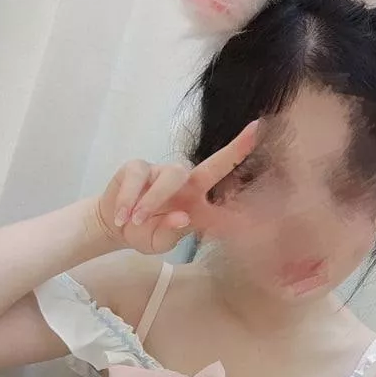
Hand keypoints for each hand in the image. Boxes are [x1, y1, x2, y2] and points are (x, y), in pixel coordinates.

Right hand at [93, 120, 258, 254]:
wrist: (114, 227)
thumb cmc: (145, 233)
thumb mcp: (160, 242)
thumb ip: (173, 233)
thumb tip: (182, 218)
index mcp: (196, 200)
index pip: (223, 183)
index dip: (242, 163)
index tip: (261, 137)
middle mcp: (184, 182)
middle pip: (210, 166)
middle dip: (234, 151)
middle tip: (254, 134)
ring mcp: (161, 171)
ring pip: (170, 177)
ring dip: (153, 201)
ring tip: (136, 221)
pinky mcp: (137, 167)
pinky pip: (137, 177)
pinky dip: (129, 199)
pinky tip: (123, 216)